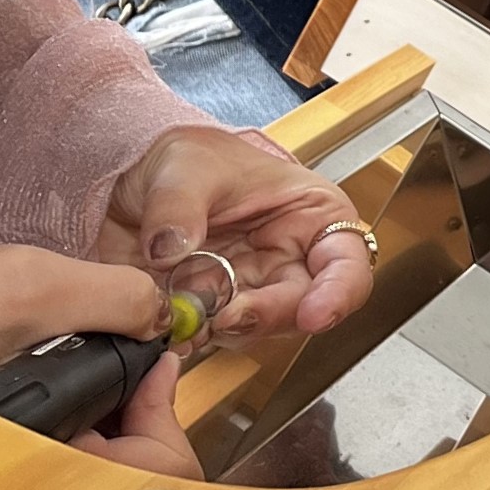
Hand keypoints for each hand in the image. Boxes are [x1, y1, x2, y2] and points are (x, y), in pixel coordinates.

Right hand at [0, 245, 197, 489]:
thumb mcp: (14, 289)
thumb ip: (102, 295)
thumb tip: (155, 308)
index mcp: (23, 466)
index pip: (143, 469)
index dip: (159, 406)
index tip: (153, 354)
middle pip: (108, 465)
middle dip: (119, 404)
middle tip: (109, 348)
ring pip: (67, 463)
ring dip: (80, 410)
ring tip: (59, 355)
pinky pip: (22, 462)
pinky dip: (39, 423)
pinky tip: (21, 378)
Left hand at [98, 127, 372, 346]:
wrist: (142, 174)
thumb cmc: (190, 157)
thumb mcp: (186, 164)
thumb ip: (178, 205)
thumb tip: (169, 249)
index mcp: (310, 215)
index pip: (346, 261)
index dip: (339, 293)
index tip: (314, 314)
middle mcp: (290, 258)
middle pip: (301, 305)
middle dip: (267, 316)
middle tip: (228, 317)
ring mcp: (252, 287)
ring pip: (255, 326)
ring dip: (222, 326)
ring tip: (186, 312)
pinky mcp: (215, 308)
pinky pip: (211, 333)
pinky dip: (192, 333)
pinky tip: (171, 321)